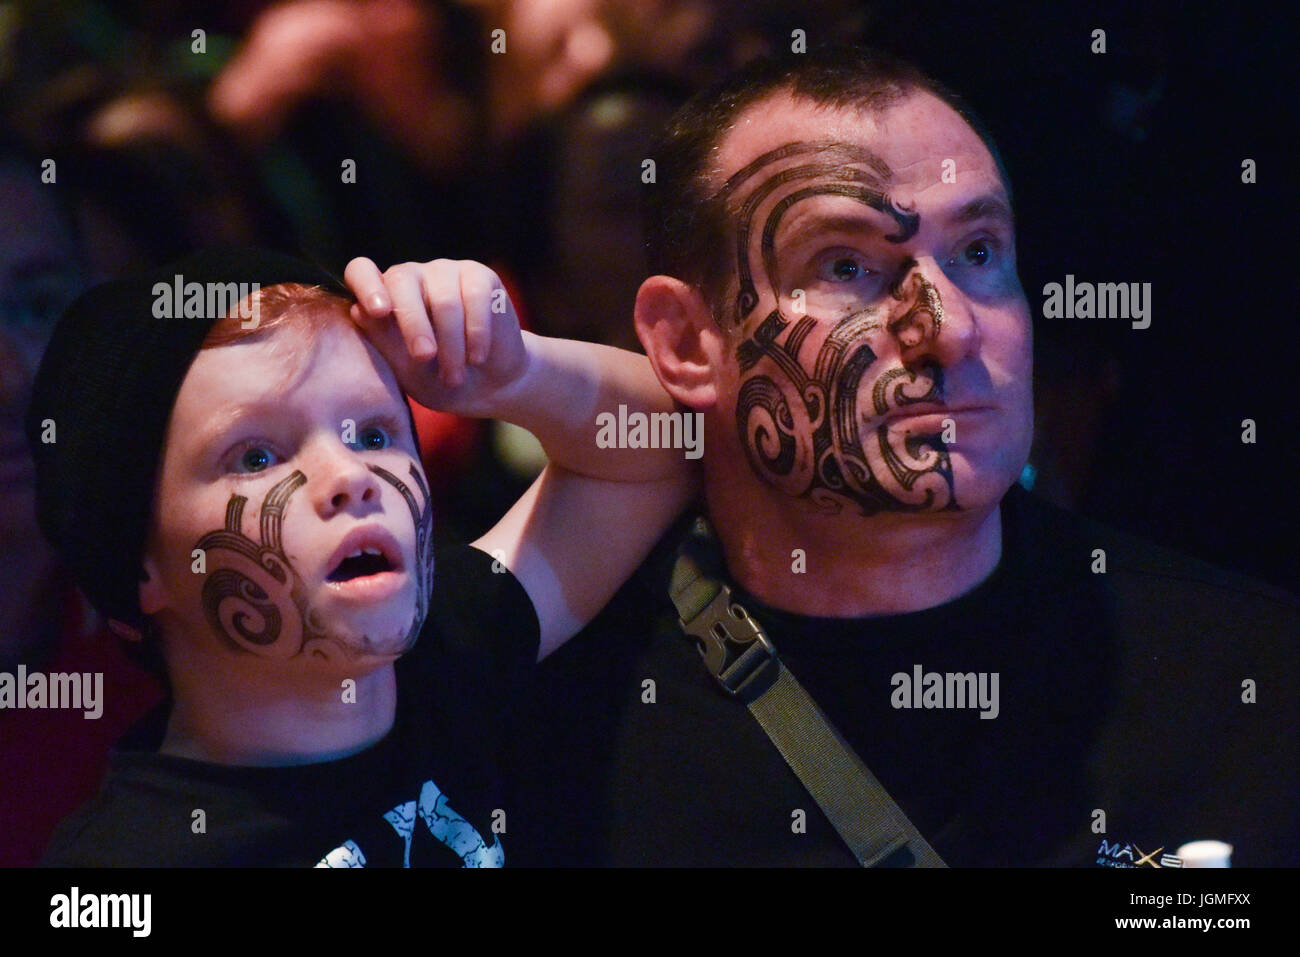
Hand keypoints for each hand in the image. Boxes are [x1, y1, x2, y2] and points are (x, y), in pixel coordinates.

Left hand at [344, 257, 528, 415]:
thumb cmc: (438, 379)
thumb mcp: (407, 370)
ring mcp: (446, 273)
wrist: (488, 387)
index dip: (367, 285)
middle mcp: (412, 278)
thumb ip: (384, 342)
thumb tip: (359, 311)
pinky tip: (477, 356)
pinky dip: (477, 332)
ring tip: (454, 376)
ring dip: (451, 344)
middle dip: (413, 324)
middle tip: (424, 357)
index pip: (362, 271)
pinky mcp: (480, 277)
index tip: (378, 312)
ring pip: (443, 299)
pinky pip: (476, 297)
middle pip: (402, 281)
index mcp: (384, 297)